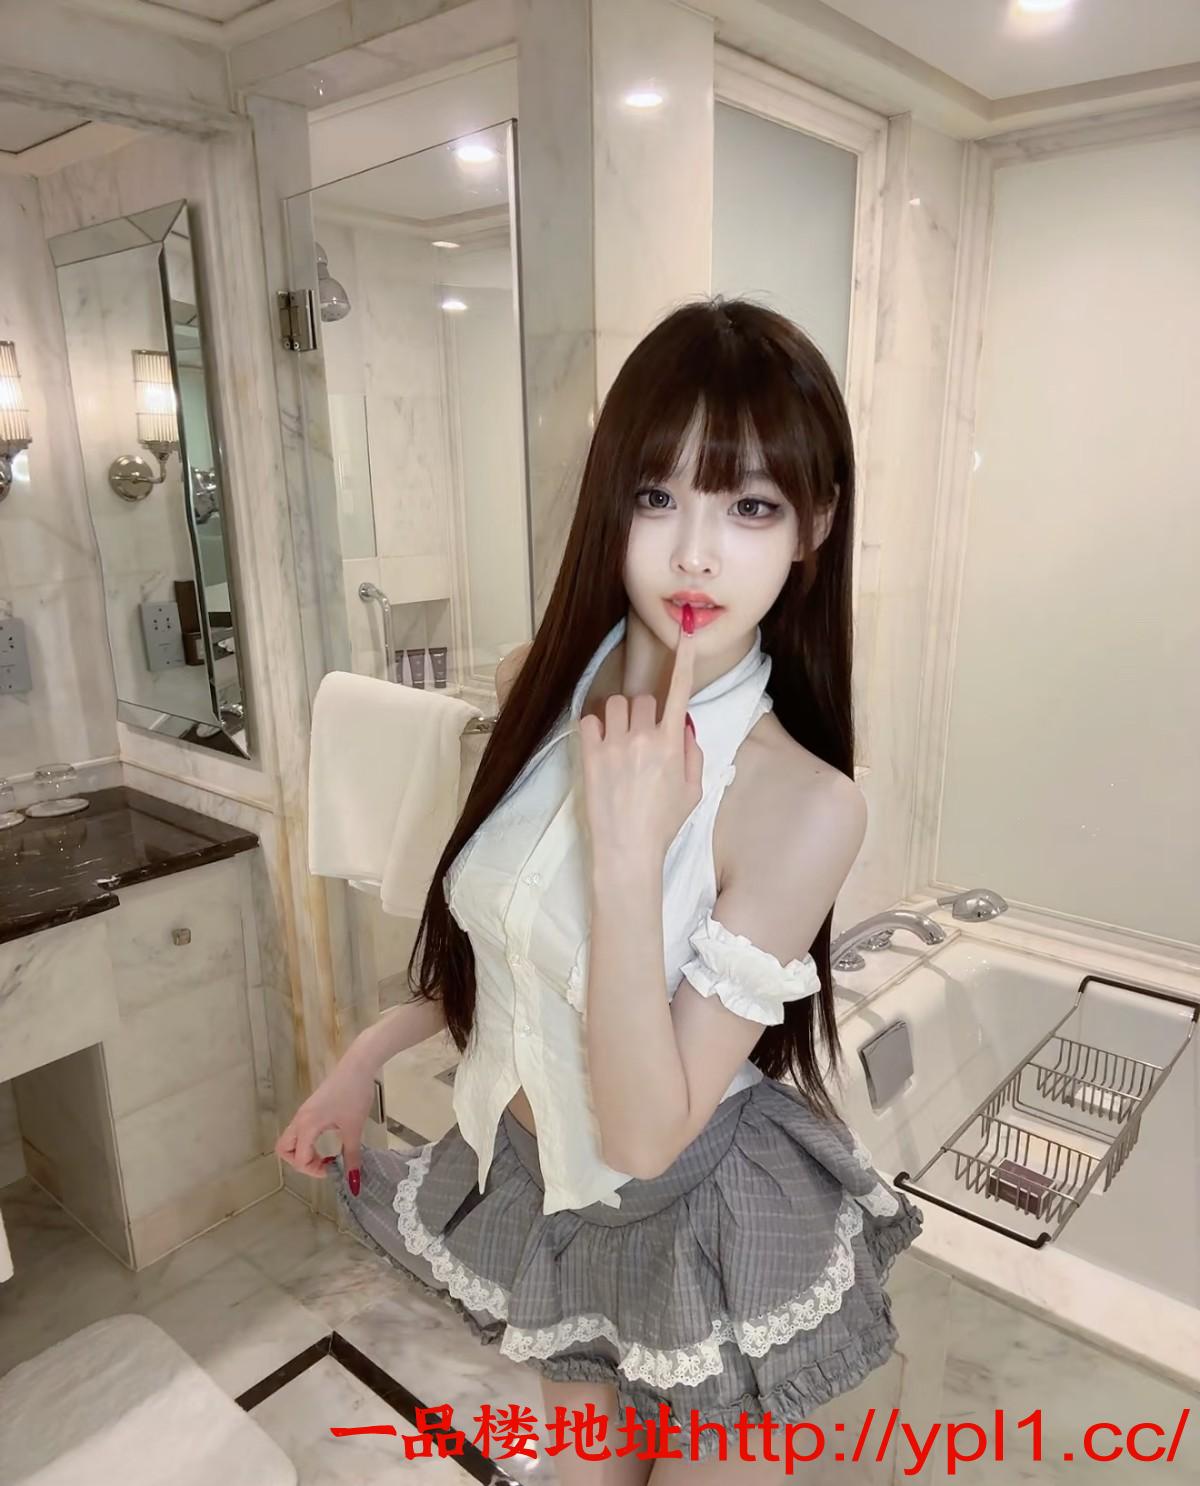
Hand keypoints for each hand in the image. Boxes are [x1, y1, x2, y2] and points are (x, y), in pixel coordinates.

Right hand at [274, 1056, 376, 1192]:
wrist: (358, 1065)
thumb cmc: (355, 1095)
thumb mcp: (354, 1129)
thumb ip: (352, 1156)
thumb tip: (353, 1184)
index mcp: (307, 1125)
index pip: (299, 1159)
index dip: (314, 1170)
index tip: (333, 1168)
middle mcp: (300, 1119)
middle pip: (284, 1150)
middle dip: (299, 1163)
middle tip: (322, 1164)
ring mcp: (304, 1112)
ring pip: (290, 1139)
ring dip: (302, 1152)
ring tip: (324, 1155)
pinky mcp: (310, 1107)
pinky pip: (300, 1130)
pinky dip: (307, 1141)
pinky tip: (327, 1140)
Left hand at [578, 605, 703, 863]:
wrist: (628, 851)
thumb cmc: (664, 824)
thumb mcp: (693, 791)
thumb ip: (692, 753)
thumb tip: (683, 726)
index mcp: (672, 745)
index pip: (680, 692)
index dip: (684, 661)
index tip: (686, 635)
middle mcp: (643, 738)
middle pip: (644, 700)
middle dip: (645, 715)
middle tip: (644, 742)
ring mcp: (614, 745)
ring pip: (616, 705)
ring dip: (620, 719)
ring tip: (621, 746)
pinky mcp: (590, 755)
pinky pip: (590, 721)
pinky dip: (596, 730)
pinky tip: (602, 750)